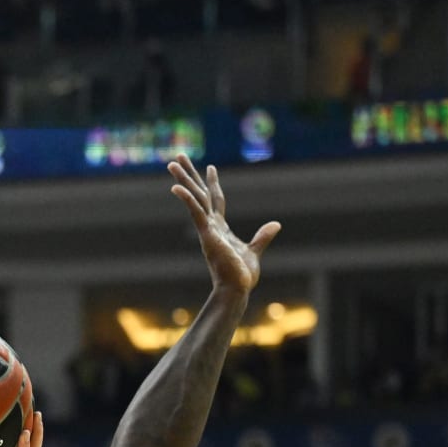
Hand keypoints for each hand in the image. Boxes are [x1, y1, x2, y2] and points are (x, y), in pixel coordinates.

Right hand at [168, 153, 279, 295]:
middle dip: (189, 175)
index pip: (215, 200)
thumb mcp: (255, 251)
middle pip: (199, 193)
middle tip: (178, 157)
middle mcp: (210, 225)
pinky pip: (196, 213)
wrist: (237, 290)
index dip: (213, 183)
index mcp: (220, 228)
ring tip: (172, 162)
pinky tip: (176, 188)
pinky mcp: (207, 235)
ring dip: (183, 180)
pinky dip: (187, 199)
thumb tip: (275, 224)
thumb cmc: (242, 276)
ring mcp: (206, 229)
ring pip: (194, 198)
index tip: (210, 167)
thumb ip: (263, 237)